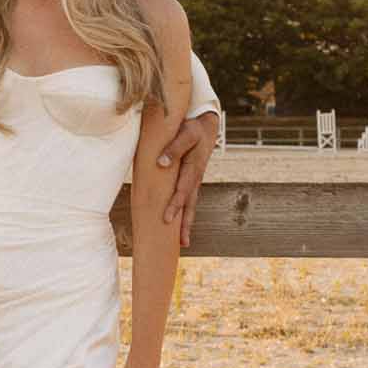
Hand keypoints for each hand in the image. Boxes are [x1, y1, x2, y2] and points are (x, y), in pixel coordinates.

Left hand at [158, 109, 217, 245]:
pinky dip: (184, 214)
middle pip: (190, 204)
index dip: (175, 205)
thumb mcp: (186, 133)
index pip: (183, 191)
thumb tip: (161, 163)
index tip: (167, 219)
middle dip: (185, 223)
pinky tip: (178, 225)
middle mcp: (196, 178)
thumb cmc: (193, 128)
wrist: (205, 125)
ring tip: (184, 243)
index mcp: (194, 168)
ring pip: (191, 205)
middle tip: (181, 241)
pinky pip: (188, 200)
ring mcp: (194, 181)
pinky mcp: (191, 180)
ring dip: (187, 223)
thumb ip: (174, 147)